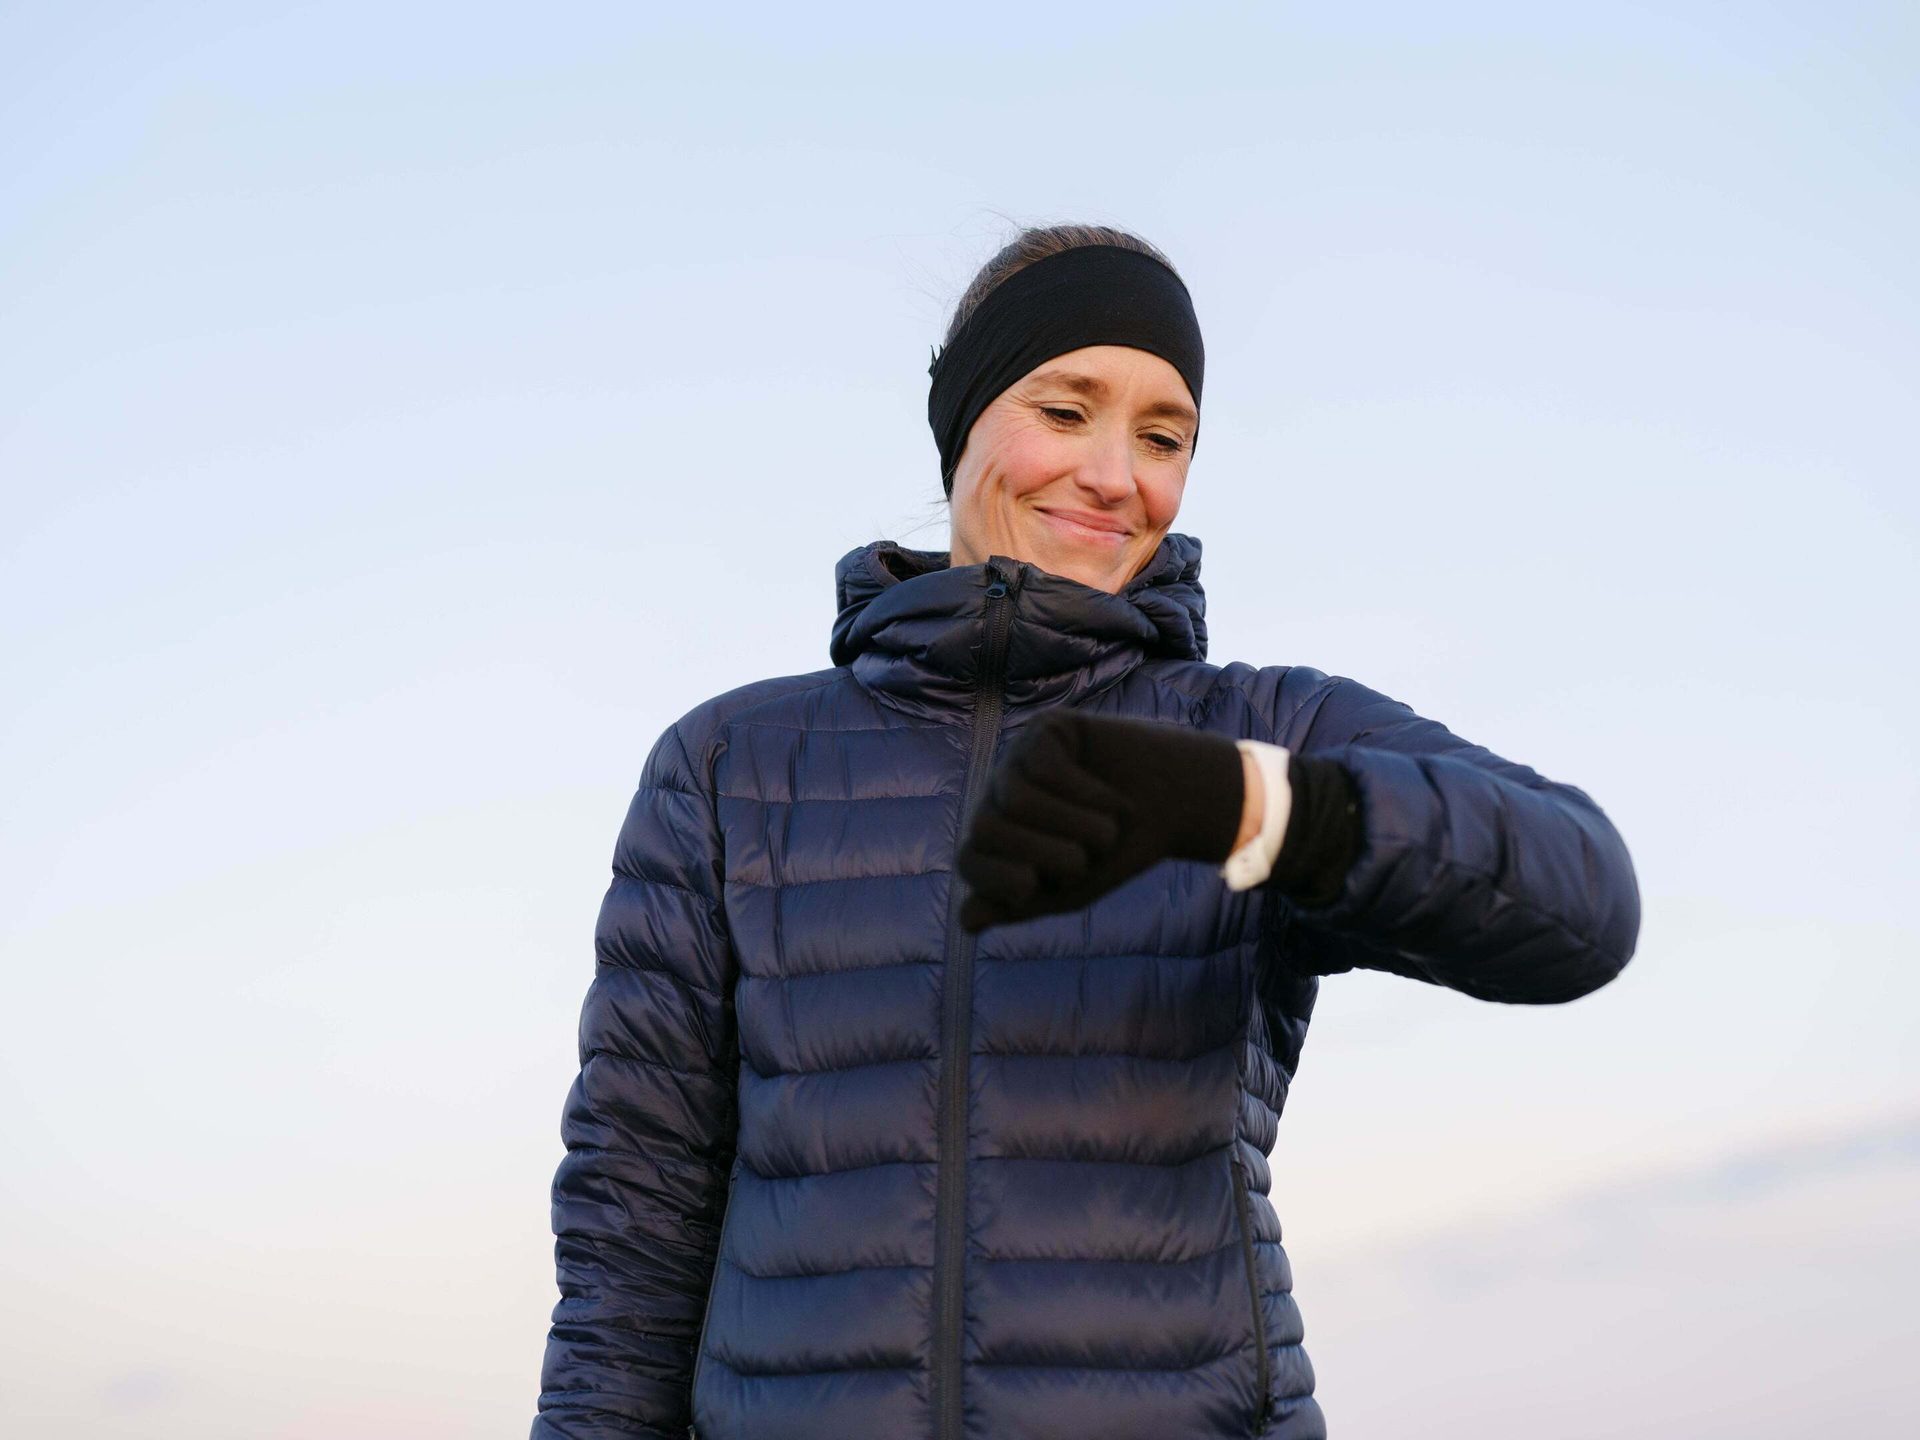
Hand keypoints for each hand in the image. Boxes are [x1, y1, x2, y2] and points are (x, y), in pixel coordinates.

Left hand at [955, 709, 1245, 930]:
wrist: (1175, 810)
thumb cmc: (1117, 854)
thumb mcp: (1068, 892)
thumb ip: (1018, 906)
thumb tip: (967, 921)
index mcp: (995, 842)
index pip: (969, 861)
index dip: (1003, 882)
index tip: (1043, 887)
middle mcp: (998, 798)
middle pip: (985, 828)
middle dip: (1044, 855)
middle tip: (1088, 859)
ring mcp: (1018, 760)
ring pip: (1018, 799)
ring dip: (1074, 827)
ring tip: (1109, 832)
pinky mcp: (1045, 729)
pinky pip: (1047, 768)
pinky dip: (1090, 795)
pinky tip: (1116, 800)